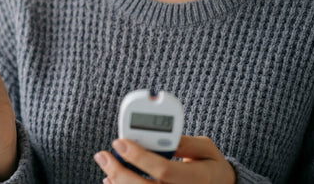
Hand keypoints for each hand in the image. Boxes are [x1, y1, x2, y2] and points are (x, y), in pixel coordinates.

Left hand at [94, 136, 235, 183]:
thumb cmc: (211, 166)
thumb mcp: (205, 148)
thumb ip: (184, 142)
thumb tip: (158, 135)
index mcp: (199, 178)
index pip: (164, 170)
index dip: (139, 157)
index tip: (119, 142)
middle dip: (119, 172)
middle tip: (102, 155)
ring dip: (117, 182)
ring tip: (106, 165)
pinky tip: (113, 179)